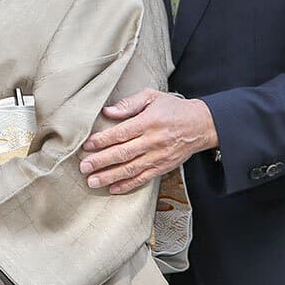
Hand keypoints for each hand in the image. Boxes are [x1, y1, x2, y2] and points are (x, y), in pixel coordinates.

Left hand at [79, 89, 216, 194]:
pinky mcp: (163, 167)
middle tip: (83, 167)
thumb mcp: (152, 97)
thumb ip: (129, 104)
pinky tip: (113, 188)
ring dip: (110, 176)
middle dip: (101, 161)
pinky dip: (128, 185)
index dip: (102, 140)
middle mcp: (153, 141)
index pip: (121, 133)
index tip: (87, 146)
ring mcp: (158, 156)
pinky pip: (144, 178)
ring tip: (92, 181)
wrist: (201, 124)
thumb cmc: (173, 109)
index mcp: (148, 122)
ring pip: (131, 169)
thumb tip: (107, 112)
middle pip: (123, 153)